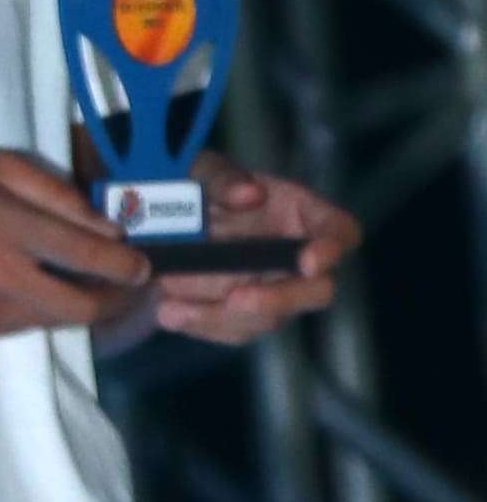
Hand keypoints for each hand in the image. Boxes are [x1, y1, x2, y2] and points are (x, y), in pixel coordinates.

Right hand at [0, 143, 153, 336]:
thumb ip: (55, 193)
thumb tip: (110, 229)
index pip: (83, 254)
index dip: (125, 265)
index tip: (146, 266)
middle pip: (78, 306)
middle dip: (117, 301)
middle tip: (133, 287)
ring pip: (53, 321)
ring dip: (82, 307)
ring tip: (97, 286)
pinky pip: (23, 326)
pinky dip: (43, 310)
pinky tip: (41, 286)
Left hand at [145, 159, 358, 343]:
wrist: (161, 221)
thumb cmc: (199, 187)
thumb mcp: (203, 171)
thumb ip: (224, 178)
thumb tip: (249, 193)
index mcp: (302, 213)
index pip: (341, 231)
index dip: (333, 247)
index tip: (307, 261)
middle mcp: (298, 257)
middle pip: (317, 291)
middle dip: (278, 299)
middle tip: (234, 298)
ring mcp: (275, 289)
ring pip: (269, 318)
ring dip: (220, 313)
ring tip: (169, 295)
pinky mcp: (245, 314)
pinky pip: (233, 330)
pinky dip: (201, 323)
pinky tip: (169, 312)